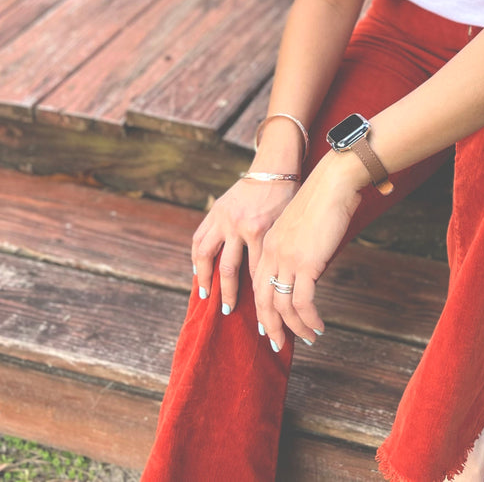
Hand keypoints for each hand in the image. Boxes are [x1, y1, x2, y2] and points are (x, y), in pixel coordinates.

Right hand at [191, 176, 298, 316]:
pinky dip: (196, 255)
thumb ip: (277, 251)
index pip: (255, 272)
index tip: (259, 314)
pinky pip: (199, 237)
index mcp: (260, 230)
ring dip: (204, 277)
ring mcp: (223, 219)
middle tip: (226, 312)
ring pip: (206, 254)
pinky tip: (197, 269)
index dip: (257, 295)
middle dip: (227, 293)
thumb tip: (277, 283)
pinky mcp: (215, 212)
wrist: (273, 170)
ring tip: (205, 294)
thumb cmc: (287, 199)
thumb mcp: (287, 225)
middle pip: (228, 269)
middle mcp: (238, 226)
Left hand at [254, 154, 363, 349]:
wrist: (333, 182)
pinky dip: (310, 320)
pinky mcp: (305, 264)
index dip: (263, 309)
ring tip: (308, 338)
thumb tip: (308, 271)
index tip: (270, 325)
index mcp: (268, 243)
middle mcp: (272, 254)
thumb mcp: (302, 227)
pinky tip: (319, 327)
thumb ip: (298, 249)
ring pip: (282, 306)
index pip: (258, 284)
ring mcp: (286, 260)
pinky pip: (303, 303)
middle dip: (271, 326)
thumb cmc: (324, 199)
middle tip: (279, 344)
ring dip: (294, 328)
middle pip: (263, 300)